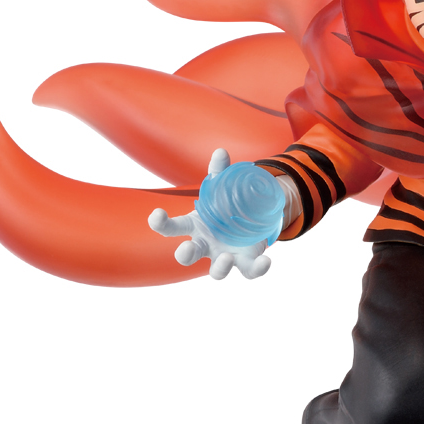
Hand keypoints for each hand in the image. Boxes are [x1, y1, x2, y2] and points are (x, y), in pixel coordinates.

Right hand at [148, 149, 271, 279]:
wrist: (248, 220)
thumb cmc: (225, 206)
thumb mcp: (222, 187)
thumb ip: (219, 171)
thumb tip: (221, 152)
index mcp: (195, 226)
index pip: (171, 227)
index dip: (160, 223)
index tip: (156, 215)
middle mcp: (205, 245)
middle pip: (187, 255)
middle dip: (185, 254)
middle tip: (188, 248)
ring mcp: (223, 256)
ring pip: (216, 272)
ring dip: (220, 267)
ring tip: (227, 257)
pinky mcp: (244, 262)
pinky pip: (249, 270)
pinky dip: (258, 268)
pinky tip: (266, 260)